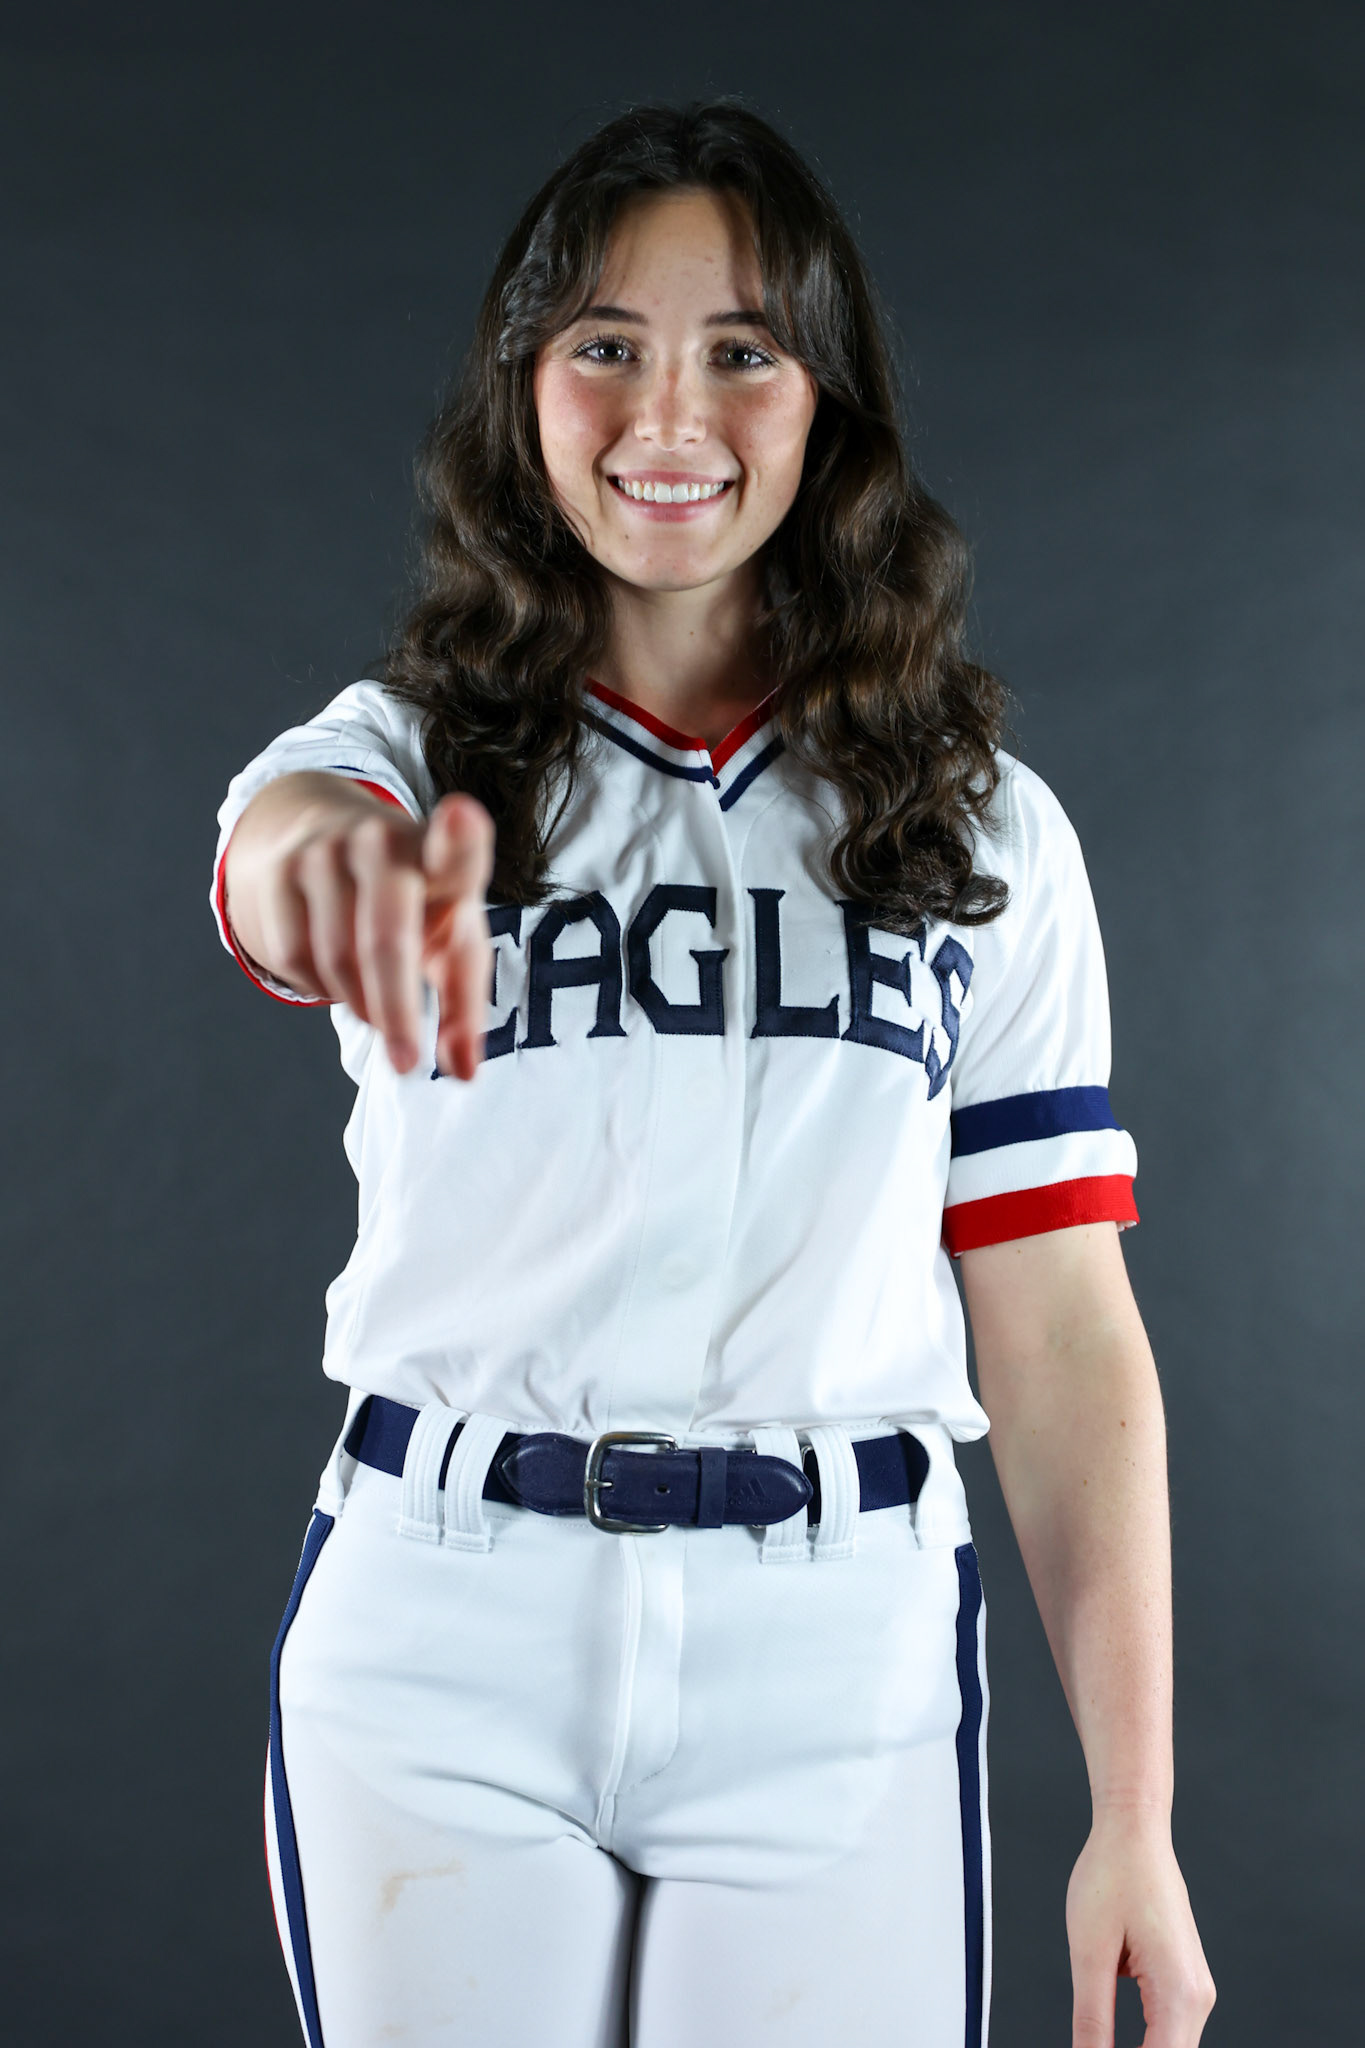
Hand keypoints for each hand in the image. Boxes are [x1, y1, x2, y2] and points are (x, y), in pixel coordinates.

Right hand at [266, 788, 494, 1078]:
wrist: (322, 831)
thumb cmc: (413, 901)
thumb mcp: (449, 938)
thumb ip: (465, 1004)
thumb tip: (465, 1073)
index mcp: (440, 856)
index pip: (453, 846)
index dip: (459, 836)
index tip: (461, 818)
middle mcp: (383, 842)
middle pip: (386, 939)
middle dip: (397, 1010)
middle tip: (407, 1063)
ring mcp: (325, 852)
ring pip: (337, 960)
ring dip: (361, 1003)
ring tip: (378, 1006)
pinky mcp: (279, 871)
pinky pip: (296, 958)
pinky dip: (319, 988)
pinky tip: (336, 978)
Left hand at [1066, 1810, 1214, 2046]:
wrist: (1134, 1831)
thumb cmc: (1112, 1875)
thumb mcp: (1089, 1952)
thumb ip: (1092, 2020)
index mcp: (1179, 1992)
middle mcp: (1198, 1997)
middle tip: (1088, 2047)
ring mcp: (1195, 1989)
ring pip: (1170, 2047)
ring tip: (1096, 2041)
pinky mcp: (1183, 1981)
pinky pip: (1167, 2029)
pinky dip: (1143, 2041)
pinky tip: (1108, 2040)